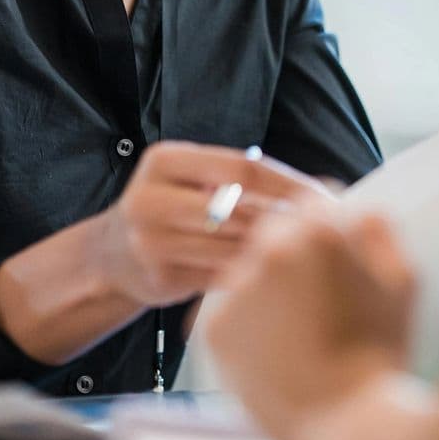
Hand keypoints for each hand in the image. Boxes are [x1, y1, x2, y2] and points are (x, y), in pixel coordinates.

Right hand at [92, 141, 329, 308]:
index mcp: (164, 161)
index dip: (288, 184)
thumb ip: (234, 179)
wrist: (110, 256)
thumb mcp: (187, 179)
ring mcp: (151, 241)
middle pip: (239, 208)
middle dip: (287, 222)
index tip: (326, 199)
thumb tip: (312, 190)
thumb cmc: (167, 209)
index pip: (242, 168)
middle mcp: (151, 197)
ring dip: (273, 252)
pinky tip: (273, 277)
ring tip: (308, 256)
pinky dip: (250, 276)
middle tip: (328, 233)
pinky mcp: (160, 279)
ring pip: (233, 246)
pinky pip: (221, 276)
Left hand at [205, 204, 415, 439]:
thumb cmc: (380, 355)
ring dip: (269, 285)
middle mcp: (270, 252)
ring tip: (298, 328)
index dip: (326, 225)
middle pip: (276, 229)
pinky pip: (229, 308)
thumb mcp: (403, 279)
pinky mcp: (215, 328)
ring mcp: (238, 289)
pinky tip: (276, 347)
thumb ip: (379, 228)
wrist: (346, 426)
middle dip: (295, 252)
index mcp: (318, 234)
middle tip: (316, 294)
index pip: (312, 201)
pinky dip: (248, 322)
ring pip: (250, 268)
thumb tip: (359, 209)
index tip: (331, 249)